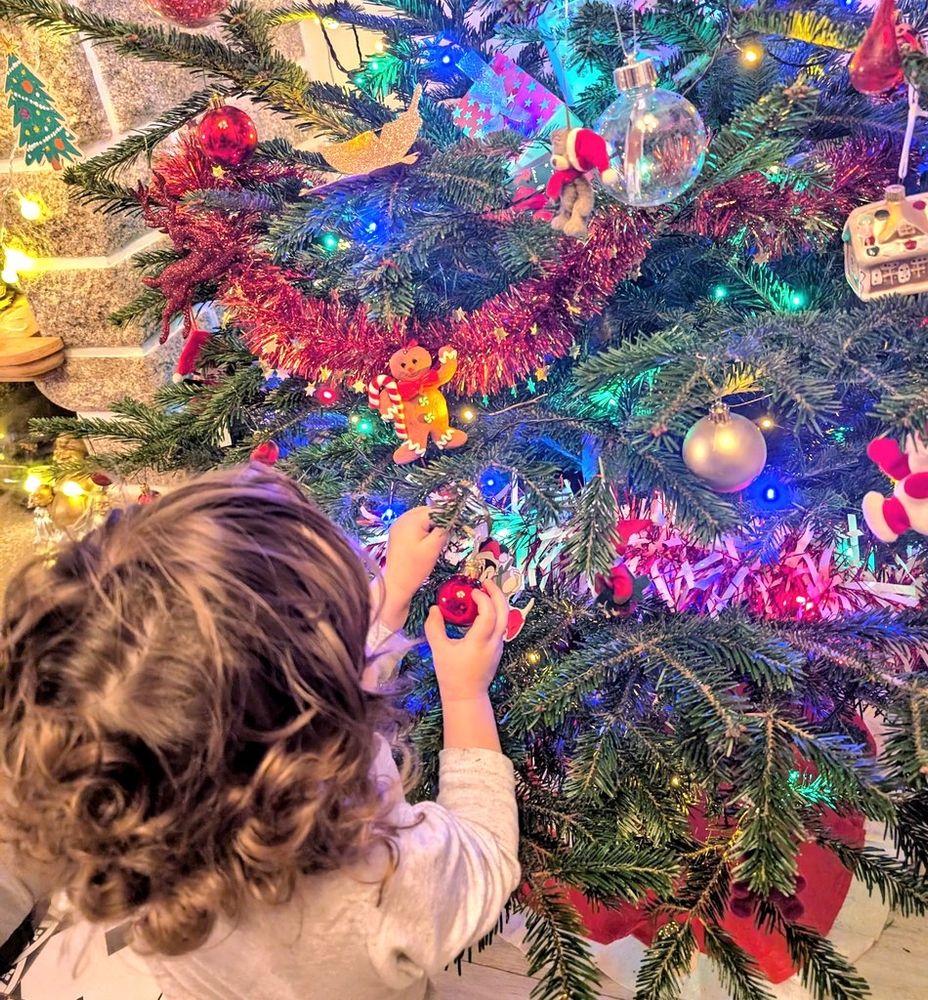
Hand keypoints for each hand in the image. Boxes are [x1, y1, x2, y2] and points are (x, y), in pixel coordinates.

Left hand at [377, 507, 447, 630]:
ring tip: (437, 538)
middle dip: (439, 520)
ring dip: (431, 524)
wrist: (396, 584)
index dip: (448, 517)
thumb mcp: (434, 547)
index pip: (435, 510)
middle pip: (427, 511)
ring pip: (421, 517)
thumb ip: (443, 530)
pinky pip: (414, 524)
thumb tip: (452, 519)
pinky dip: (422, 528)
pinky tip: (426, 540)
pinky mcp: (397, 533)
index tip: (457, 527)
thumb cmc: (415, 567)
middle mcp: (403, 518)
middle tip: (447, 534)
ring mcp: (398, 525)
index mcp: (411, 520)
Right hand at [424, 579, 508, 702]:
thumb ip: (435, 627)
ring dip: (497, 602)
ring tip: (484, 592)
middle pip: (505, 612)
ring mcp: (498, 645)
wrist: (466, 696)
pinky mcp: (497, 648)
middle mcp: (494, 642)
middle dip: (497, 593)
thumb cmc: (452, 674)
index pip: (489, 613)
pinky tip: (482, 610)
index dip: (483, 599)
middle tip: (486, 581)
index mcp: (480, 641)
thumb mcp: (439, 650)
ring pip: (505, 618)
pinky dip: (495, 613)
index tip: (472, 591)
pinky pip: (501, 625)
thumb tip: (434, 608)